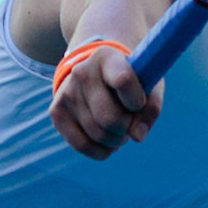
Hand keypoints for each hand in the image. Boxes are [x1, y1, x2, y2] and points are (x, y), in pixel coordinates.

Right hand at [49, 43, 161, 160]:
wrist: (95, 74)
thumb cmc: (129, 82)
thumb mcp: (147, 85)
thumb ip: (151, 108)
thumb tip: (137, 136)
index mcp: (107, 57)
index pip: (123, 81)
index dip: (137, 102)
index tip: (139, 103)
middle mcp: (82, 71)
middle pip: (109, 118)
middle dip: (126, 128)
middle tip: (129, 122)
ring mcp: (66, 92)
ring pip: (97, 135)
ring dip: (115, 140)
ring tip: (118, 129)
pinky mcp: (56, 112)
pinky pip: (82, 145)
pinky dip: (100, 151)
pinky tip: (107, 142)